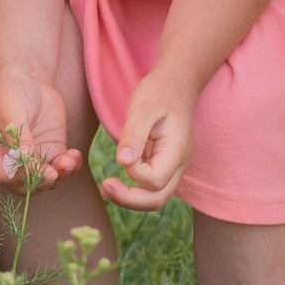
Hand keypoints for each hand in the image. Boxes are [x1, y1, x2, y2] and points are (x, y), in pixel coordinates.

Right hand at [0, 67, 83, 190]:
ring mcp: (32, 159)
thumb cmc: (9, 93)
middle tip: (53, 172)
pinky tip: (74, 156)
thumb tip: (26, 157)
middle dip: (41, 182)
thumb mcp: (9, 111)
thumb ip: (17, 135)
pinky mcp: (50, 153)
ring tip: (68, 160)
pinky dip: (70, 168)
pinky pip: (61, 169)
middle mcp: (11, 162)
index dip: (18, 176)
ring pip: (45, 181)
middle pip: (25, 185)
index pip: (3, 175)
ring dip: (59, 177)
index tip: (34, 168)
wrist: (26, 80)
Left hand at [102, 68, 195, 209]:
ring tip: (106, 188)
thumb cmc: (158, 92)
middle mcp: (178, 165)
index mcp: (176, 151)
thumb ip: (133, 135)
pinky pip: (150, 187)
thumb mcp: (142, 107)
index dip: (134, 173)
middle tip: (105, 187)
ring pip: (154, 198)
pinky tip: (114, 183)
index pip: (154, 180)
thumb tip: (122, 162)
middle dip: (130, 200)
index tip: (122, 154)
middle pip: (157, 199)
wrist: (175, 85)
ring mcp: (173, 167)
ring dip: (130, 199)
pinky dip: (133, 191)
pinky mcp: (164, 165)